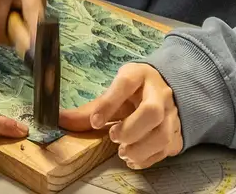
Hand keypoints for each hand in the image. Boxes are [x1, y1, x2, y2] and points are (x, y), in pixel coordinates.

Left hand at [60, 63, 182, 169]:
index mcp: (139, 75)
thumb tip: (58, 120)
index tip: (95, 122)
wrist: (166, 90)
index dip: (108, 104)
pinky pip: (167, 149)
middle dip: (130, 130)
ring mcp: (172, 113)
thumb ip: (89, 109)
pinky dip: (149, 159)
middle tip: (113, 137)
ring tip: (123, 152)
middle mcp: (159, 93)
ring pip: (163, 134)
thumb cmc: (134, 93)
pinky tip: (133, 159)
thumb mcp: (113, 94)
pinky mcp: (178, 131)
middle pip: (152, 112)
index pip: (125, 83)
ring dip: (140, 148)